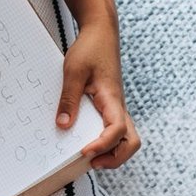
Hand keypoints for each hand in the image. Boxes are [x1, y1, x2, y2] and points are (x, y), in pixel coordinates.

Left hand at [56, 20, 138, 169]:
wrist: (101, 33)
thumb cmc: (90, 49)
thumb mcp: (73, 71)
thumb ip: (69, 99)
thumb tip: (63, 126)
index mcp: (113, 99)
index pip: (117, 130)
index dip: (103, 145)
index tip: (84, 152)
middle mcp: (119, 107)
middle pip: (132, 142)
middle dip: (115, 158)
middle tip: (91, 162)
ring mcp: (117, 108)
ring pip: (127, 139)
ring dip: (113, 153)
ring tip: (90, 157)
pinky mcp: (111, 107)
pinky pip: (116, 132)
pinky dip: (107, 143)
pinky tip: (87, 142)